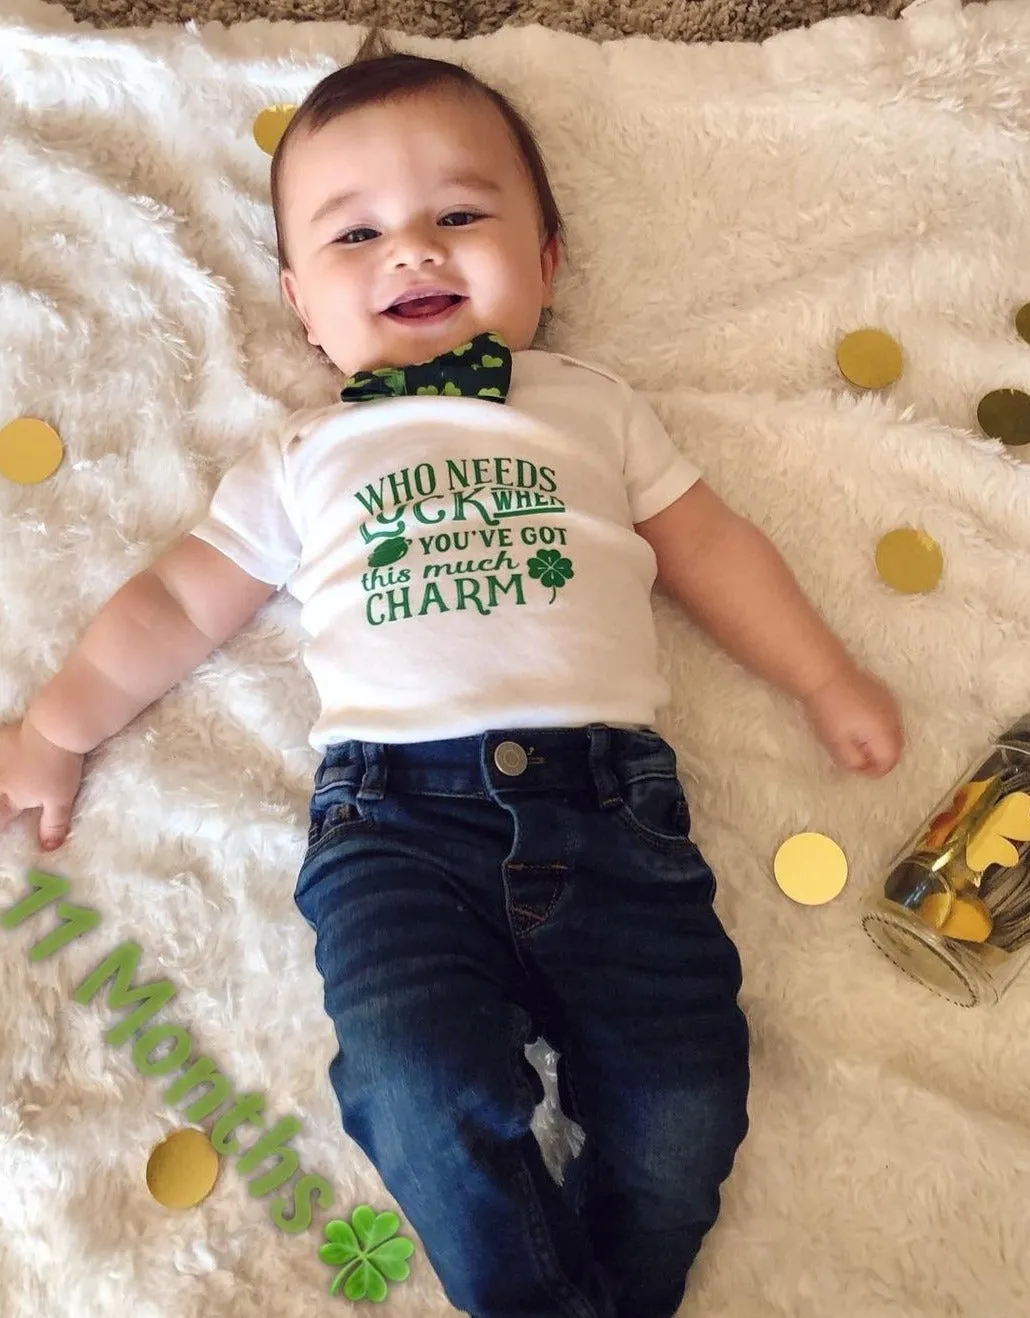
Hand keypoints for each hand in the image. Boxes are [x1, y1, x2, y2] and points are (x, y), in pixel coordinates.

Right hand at [0, 717, 84, 849]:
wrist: (56, 728)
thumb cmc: (58, 768)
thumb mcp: (60, 800)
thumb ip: (52, 825)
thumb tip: (47, 848)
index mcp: (11, 798)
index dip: (0, 826)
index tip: (4, 826)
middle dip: (0, 807)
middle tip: (4, 805)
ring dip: (0, 782)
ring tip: (4, 786)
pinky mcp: (0, 739)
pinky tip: (1, 756)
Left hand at [803, 665, 903, 776]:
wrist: (826, 674)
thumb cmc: (830, 712)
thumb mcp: (837, 744)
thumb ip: (853, 762)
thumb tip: (864, 768)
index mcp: (885, 734)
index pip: (889, 763)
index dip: (873, 771)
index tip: (855, 768)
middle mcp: (895, 720)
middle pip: (895, 749)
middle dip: (878, 758)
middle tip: (856, 758)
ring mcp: (892, 705)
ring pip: (893, 734)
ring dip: (879, 743)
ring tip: (855, 742)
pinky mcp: (885, 694)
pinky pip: (889, 719)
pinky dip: (879, 729)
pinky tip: (859, 724)